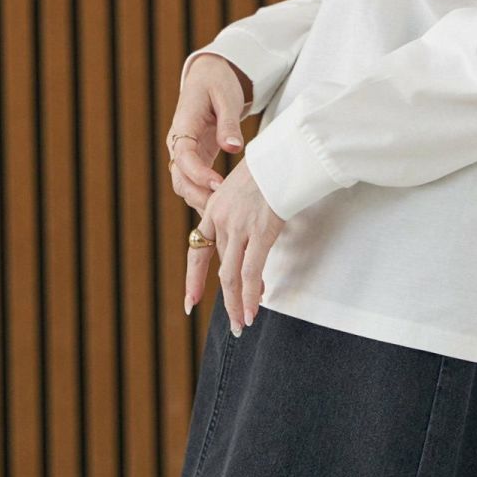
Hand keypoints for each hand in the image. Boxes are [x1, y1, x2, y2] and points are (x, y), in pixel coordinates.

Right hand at [166, 53, 246, 214]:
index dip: (199, 174)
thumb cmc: (217, 82)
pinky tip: (221, 208)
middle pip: (179, 177)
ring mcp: (184, 152)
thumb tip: (234, 148)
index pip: (184, 156)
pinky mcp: (195, 157)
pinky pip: (194, 181)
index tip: (218, 186)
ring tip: (222, 214)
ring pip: (184, 184)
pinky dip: (204, 195)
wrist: (208, 75)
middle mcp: (178, 143)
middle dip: (197, 195)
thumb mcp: (226, 97)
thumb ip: (228, 123)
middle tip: (221, 210)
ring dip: (200, 199)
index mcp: (183, 125)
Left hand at [188, 157, 284, 333]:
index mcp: (214, 209)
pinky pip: (251, 272)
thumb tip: (250, 234)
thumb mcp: (245, 188)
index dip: (193, 278)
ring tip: (242, 322)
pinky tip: (253, 309)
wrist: (286, 154)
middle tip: (233, 321)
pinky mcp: (259, 232)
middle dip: (226, 299)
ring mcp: (239, 227)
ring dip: (236, 303)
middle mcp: (221, 220)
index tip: (190, 301)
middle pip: (218, 268)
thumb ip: (240, 212)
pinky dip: (250, 295)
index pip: (197, 249)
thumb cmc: (272, 168)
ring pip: (231, 276)